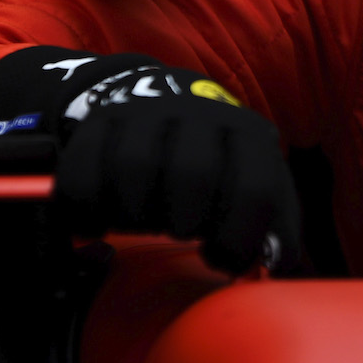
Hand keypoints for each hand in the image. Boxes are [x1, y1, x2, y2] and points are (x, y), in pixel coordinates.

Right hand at [52, 64, 300, 272]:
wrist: (159, 102)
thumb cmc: (218, 165)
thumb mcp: (256, 184)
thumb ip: (276, 226)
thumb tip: (278, 261)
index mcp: (250, 134)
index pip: (257, 188)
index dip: (238, 238)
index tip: (219, 259)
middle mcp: (202, 114)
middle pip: (193, 173)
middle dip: (184, 220)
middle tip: (179, 231)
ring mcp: (148, 112)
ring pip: (134, 166)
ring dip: (135, 212)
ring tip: (142, 222)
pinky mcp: (102, 119)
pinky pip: (85, 169)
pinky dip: (88, 208)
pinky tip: (99, 224)